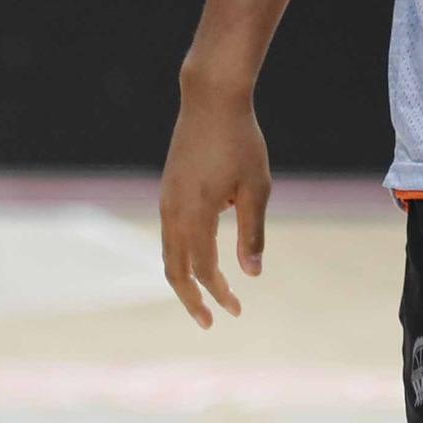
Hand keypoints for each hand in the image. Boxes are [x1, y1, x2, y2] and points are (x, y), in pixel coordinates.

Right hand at [159, 83, 270, 328]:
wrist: (211, 99)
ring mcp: (166, 200)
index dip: (219, 293)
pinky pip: (169, 234)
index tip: (236, 310)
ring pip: (168, 253)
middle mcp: (172, 212)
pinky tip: (200, 258)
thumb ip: (252, 232)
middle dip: (192, 299)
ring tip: (203, 296)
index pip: (203, 269)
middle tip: (210, 323)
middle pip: (175, 270)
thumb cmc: (240, 141)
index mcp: (194, 215)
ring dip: (184, 278)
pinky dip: (180, 255)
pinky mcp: (168, 189)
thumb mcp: (256, 187)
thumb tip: (253, 274)